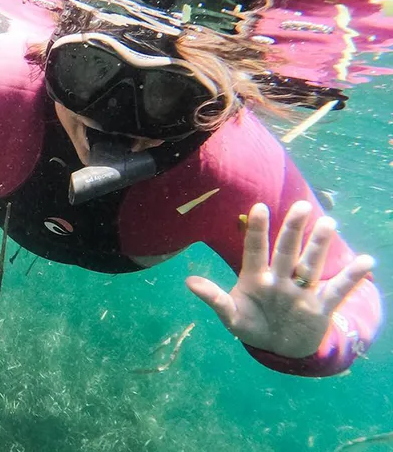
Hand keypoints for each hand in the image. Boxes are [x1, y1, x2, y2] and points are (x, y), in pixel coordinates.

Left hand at [186, 201, 373, 357]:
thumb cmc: (251, 324)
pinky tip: (366, 261)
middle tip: (302, 206)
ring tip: (329, 223)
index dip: (257, 230)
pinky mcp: (320, 307)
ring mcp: (300, 291)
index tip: (259, 207)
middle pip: (286, 250)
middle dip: (293, 229)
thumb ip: (214, 298)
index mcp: (255, 277)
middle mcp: (279, 278)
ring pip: (311, 263)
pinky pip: (337, 291)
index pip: (255, 249)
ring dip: (319, 245)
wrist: (278, 348)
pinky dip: (351, 278)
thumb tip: (188, 281)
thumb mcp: (230, 315)